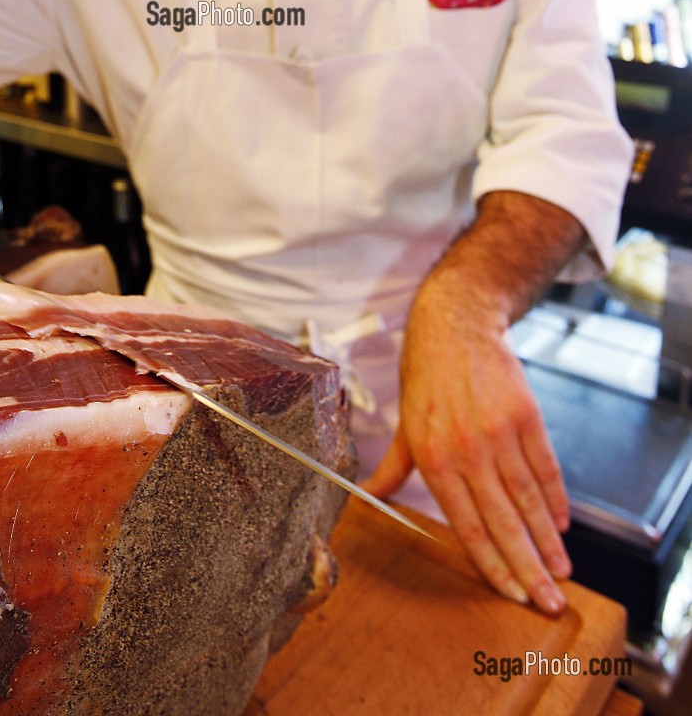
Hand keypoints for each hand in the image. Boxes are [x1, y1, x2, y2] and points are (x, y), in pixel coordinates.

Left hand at [367, 276, 570, 616]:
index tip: (512, 594)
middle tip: (549, 602)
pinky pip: (546, 467)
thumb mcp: (404, 424)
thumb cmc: (425, 377)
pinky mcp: (527, 416)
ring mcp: (500, 432)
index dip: (492, 564)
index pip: (468, 524)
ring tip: (562, 572)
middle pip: (504, 521)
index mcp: (433, 457)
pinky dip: (556, 499)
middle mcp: (467, 449)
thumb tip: (367, 500)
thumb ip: (391, 468)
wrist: (456, 326)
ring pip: (529, 499)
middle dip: (529, 568)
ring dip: (548, 540)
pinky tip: (562, 524)